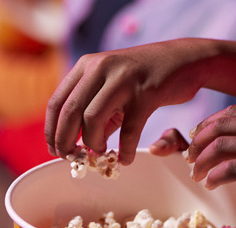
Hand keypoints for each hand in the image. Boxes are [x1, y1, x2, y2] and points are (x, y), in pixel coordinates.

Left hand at [45, 38, 215, 163]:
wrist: (183, 60)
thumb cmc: (144, 77)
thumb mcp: (113, 86)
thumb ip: (95, 109)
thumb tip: (79, 143)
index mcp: (87, 66)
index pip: (56, 102)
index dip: (51, 131)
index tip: (54, 150)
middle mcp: (101, 68)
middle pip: (70, 112)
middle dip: (66, 141)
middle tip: (72, 158)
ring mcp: (123, 79)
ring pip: (93, 119)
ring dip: (93, 143)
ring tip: (100, 153)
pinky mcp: (146, 93)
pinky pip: (129, 129)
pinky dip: (125, 150)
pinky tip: (125, 159)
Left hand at [187, 105, 235, 225]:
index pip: (231, 112)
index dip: (207, 125)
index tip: (196, 138)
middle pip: (219, 126)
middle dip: (198, 142)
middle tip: (189, 158)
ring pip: (219, 147)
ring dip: (201, 162)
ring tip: (196, 175)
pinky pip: (228, 169)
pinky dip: (213, 177)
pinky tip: (211, 185)